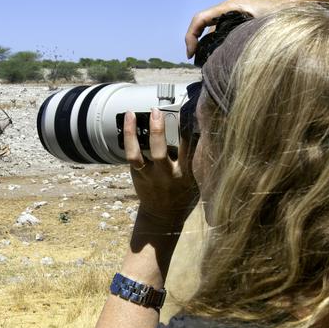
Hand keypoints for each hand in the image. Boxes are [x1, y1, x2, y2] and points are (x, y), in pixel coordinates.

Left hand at [124, 108, 198, 231]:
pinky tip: (128, 122)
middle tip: (157, 111)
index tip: (190, 111)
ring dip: (132, 134)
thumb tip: (200, 129)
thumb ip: (196, 158)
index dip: (190, 130)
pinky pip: (131, 156)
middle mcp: (167, 175)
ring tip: (131, 114)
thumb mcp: (197, 178)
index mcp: (186, 174)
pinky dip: (129, 139)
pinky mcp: (138, 175)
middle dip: (158, 131)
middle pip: (161, 152)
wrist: (163, 216)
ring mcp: (150, 175)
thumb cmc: (184, 192)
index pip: (190, 149)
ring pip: (137, 155)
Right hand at [185, 0, 324, 57]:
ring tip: (212, 62)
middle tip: (198, 63)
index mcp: (233, 5)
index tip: (191, 55)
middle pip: (205, 24)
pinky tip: (229, 53)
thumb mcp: (266, 26)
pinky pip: (227, 26)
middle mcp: (233, 4)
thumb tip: (233, 61)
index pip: (200, 19)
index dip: (190, 36)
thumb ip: (248, 39)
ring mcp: (240, 8)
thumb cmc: (289, 8)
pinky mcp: (248, 13)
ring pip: (216, 26)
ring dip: (211, 42)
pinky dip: (222, 39)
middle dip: (199, 43)